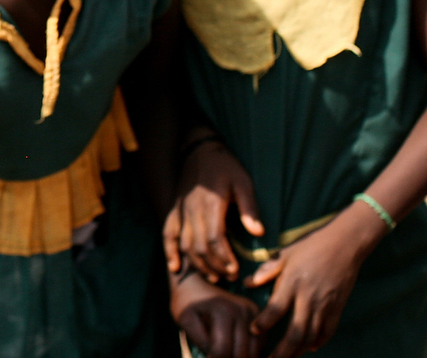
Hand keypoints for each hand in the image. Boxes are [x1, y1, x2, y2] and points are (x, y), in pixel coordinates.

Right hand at [165, 137, 264, 282]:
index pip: (214, 238)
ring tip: (214, 276)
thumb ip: (249, 208)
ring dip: (198, 263)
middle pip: (199, 245)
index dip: (224, 258)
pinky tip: (175, 267)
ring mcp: (181, 210)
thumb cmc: (225, 166)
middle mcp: (192, 210)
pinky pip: (168, 233)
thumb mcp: (243, 182)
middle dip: (214, 265)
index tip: (235, 270)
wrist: (200, 149)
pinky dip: (170, 251)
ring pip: (184, 244)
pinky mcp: (175, 210)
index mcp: (210, 204)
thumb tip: (258, 232)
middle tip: (230, 277)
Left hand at [171, 270, 260, 357]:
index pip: (223, 350)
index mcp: (223, 310)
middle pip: (240, 353)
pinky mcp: (257, 314)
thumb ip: (200, 341)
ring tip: (223, 353)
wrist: (196, 283)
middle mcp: (242, 310)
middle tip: (214, 355)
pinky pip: (259, 343)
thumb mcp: (185, 320)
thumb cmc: (187, 303)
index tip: (205, 357)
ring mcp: (252, 312)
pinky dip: (248, 352)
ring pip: (253, 352)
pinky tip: (234, 349)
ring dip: (239, 357)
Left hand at [246, 205, 385, 357]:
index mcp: (293, 282)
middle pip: (295, 331)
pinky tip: (309, 347)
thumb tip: (247, 282)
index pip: (276, 308)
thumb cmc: (312, 246)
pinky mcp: (337, 308)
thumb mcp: (286, 254)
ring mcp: (325, 305)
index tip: (254, 330)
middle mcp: (309, 297)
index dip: (264, 322)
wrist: (345, 244)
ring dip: (298, 350)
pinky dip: (319, 342)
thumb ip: (267, 270)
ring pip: (311, 336)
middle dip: (282, 350)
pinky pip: (328, 331)